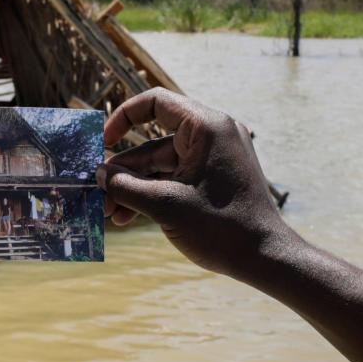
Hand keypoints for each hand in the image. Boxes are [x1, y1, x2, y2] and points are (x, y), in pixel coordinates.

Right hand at [96, 88, 291, 279]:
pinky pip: (175, 177)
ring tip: (109, 213)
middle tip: (97, 193)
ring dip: (134, 187)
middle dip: (123, 170)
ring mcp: (214, 157)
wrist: (265, 258)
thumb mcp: (164, 205)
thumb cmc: (221, 227)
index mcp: (206, 127)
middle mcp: (212, 134)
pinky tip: (128, 215)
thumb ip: (124, 186)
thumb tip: (96, 174)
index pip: (156, 102)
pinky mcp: (214, 177)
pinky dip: (153, 192)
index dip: (123, 117)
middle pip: (153, 142)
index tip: (102, 142)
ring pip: (161, 164)